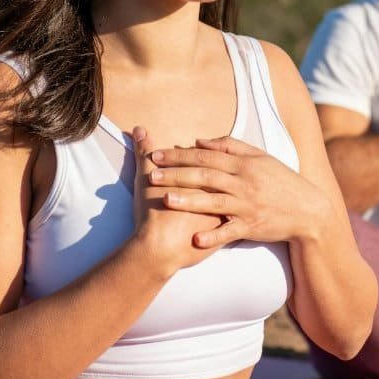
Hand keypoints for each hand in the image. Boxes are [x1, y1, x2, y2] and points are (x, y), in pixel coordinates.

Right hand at [130, 127, 224, 272]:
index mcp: (205, 177)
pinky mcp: (227, 234)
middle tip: (225, 171)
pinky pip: (238, 225)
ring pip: (240, 201)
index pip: (214, 160)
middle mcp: (221, 192)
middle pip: (231, 178)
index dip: (208, 155)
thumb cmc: (152, 213)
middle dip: (229, 173)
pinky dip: (236, 221)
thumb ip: (144, 153)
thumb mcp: (146, 178)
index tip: (203, 153)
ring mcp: (226, 213)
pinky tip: (235, 218)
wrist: (160, 249)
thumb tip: (139, 129)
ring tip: (234, 190)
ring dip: (237, 196)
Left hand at [147, 136, 331, 247]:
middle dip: (176, 175)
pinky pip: (230, 232)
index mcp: (244, 165)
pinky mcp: (253, 227)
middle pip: (205, 176)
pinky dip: (214, 236)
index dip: (179, 156)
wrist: (309, 210)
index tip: (156, 155)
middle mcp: (244, 183)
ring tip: (165, 200)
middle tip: (151, 174)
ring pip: (214, 201)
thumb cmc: (281, 181)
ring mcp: (248, 206)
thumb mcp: (260, 158)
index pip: (205, 157)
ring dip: (189, 201)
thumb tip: (198, 140)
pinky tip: (196, 240)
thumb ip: (229, 147)